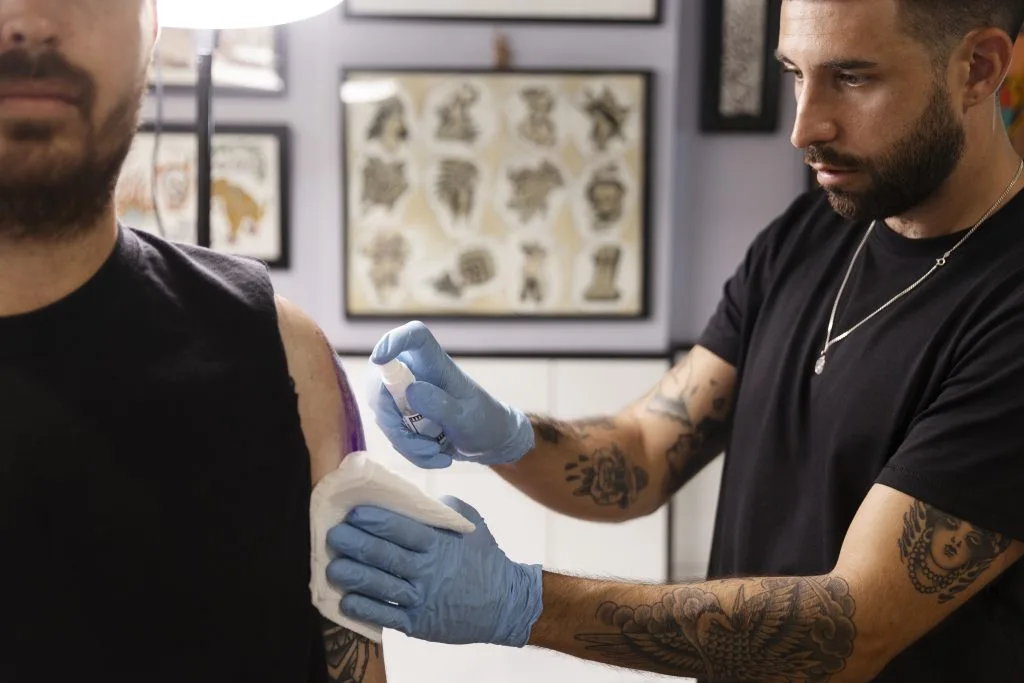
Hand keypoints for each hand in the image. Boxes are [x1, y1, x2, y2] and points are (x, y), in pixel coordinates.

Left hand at [325, 496, 542, 646]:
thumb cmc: (484, 559)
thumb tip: (413, 498)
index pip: (403, 530)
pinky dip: (365, 608)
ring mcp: (422, 599)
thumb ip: (444, 511)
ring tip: (333, 566)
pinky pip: (387, 615)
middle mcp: (428, 571)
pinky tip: (346, 599)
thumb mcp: (471, 527)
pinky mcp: (418, 624)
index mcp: (439, 545)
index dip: (377, 521)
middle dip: (356, 544)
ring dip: (354, 575)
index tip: (355, 514)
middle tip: (334, 535)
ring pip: (381, 586)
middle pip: (385, 556)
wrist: (504, 604)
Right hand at [366, 321, 533, 468]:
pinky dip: (411, 451)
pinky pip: (392, 433)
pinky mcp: (401, 416)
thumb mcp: (466, 417)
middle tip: (422, 444)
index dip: (393, 341)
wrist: (488, 442)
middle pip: (381, 382)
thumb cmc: (483, 421)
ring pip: (384, 415)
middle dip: (392, 419)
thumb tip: (410, 391)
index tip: (380, 358)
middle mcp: (415, 373)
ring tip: (438, 453)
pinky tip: (437, 457)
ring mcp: (405, 395)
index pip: (414, 336)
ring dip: (407, 442)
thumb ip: (440, 404)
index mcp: (435, 363)